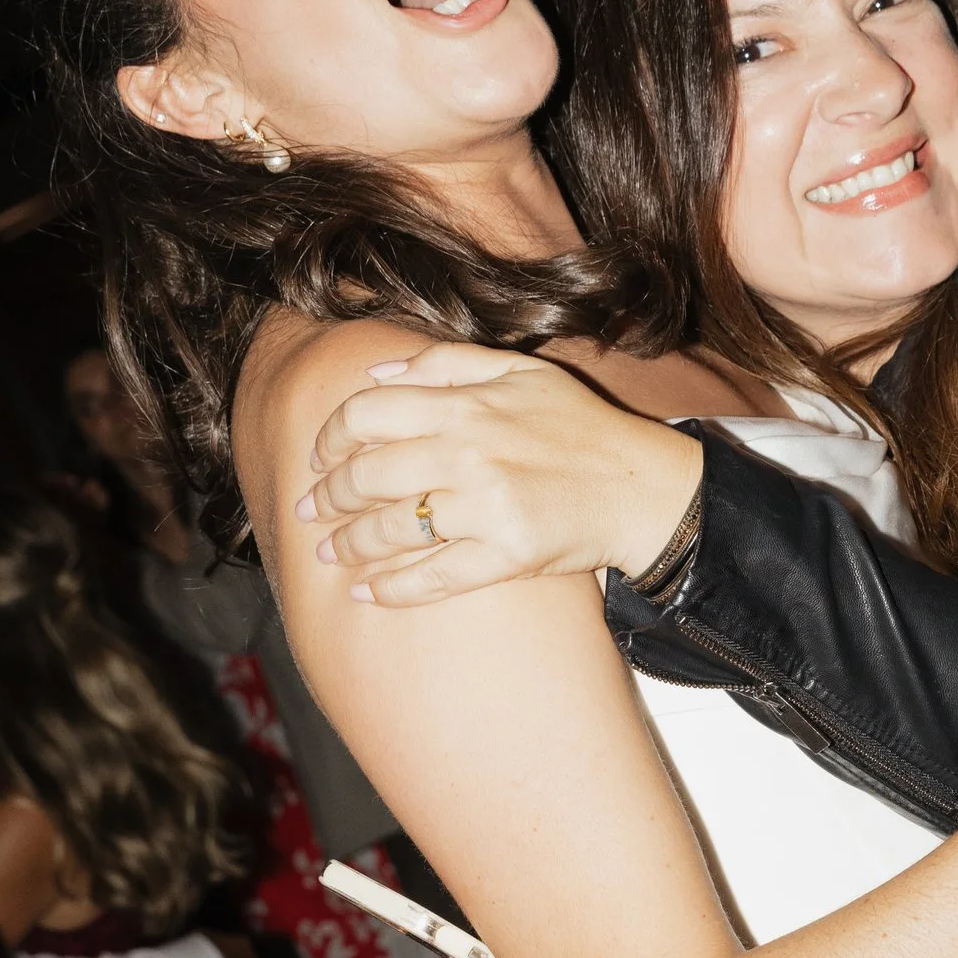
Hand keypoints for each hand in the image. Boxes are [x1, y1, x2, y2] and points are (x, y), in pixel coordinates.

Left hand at [297, 341, 703, 606]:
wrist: (643, 488)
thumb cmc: (582, 427)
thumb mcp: (521, 372)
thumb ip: (446, 364)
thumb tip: (376, 373)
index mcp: (467, 403)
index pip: (366, 414)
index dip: (330, 438)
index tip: (320, 458)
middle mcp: (468, 452)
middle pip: (366, 475)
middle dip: (328, 497)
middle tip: (313, 511)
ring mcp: (485, 506)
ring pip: (390, 528)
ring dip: (348, 544)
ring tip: (329, 552)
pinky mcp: (505, 554)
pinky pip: (431, 577)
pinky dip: (390, 589)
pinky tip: (366, 593)